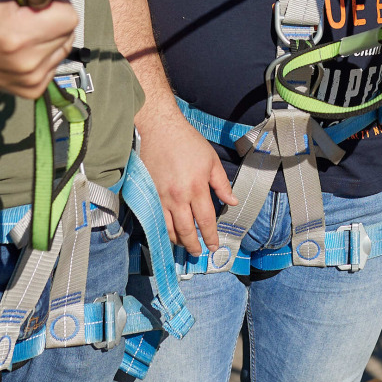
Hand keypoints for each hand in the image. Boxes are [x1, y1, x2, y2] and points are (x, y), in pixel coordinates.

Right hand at [0, 0, 78, 98]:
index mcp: (18, 34)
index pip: (68, 16)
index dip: (57, 3)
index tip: (40, 1)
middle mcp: (27, 61)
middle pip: (69, 31)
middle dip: (55, 18)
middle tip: (30, 15)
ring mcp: (31, 79)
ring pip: (64, 46)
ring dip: (52, 36)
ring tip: (25, 32)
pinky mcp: (33, 89)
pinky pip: (55, 62)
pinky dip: (45, 53)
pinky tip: (24, 48)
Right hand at [136, 108, 237, 254]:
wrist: (159, 129)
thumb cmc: (187, 142)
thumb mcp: (211, 160)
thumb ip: (222, 184)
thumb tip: (232, 201)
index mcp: (197, 188)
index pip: (206, 221)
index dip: (210, 236)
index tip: (213, 245)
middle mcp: (178, 197)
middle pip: (186, 230)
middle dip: (194, 245)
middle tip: (198, 252)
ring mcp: (161, 197)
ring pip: (168, 229)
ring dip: (178, 241)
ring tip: (184, 246)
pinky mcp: (148, 194)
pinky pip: (155, 219)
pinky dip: (162, 230)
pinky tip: (167, 233)